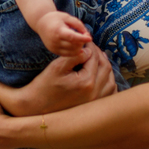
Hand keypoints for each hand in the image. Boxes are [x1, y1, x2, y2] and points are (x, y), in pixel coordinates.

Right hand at [0, 42, 115, 116]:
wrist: (37, 106)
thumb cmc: (44, 85)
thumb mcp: (57, 67)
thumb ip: (75, 56)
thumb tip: (88, 50)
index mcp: (86, 82)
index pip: (94, 58)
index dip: (91, 47)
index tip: (86, 42)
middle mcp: (94, 93)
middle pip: (105, 68)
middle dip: (99, 55)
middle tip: (91, 48)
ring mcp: (95, 101)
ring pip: (111, 80)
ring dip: (106, 68)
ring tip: (97, 60)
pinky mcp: (93, 106)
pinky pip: (109, 94)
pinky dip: (109, 83)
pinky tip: (103, 77)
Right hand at [35, 11, 91, 56]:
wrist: (41, 23)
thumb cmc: (56, 18)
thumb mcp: (67, 17)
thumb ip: (78, 25)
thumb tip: (87, 35)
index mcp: (58, 30)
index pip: (72, 37)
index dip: (82, 38)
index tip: (90, 38)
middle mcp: (55, 41)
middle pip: (73, 46)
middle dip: (82, 42)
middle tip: (84, 35)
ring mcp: (54, 48)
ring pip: (72, 52)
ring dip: (79, 47)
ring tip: (79, 39)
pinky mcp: (54, 51)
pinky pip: (68, 54)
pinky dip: (74, 51)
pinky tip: (75, 44)